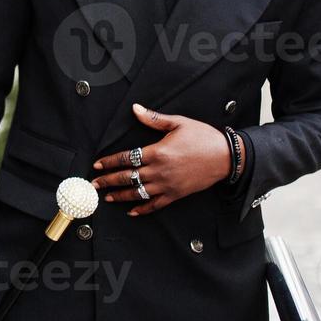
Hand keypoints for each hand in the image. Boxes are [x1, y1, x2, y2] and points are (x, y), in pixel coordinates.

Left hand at [90, 103, 233, 215]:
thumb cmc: (203, 137)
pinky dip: (143, 209)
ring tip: (107, 197)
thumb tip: (135, 109)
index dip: (110, 161)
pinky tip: (132, 211)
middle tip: (94, 184)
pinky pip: (155, 205)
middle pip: (127, 177)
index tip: (97, 164)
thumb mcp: (179, 123)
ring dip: (120, 195)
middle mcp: (159, 171)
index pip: (127, 157)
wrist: (226, 157)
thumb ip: (154, 119)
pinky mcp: (176, 195)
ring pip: (138, 193)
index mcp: (158, 152)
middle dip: (108, 180)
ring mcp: (167, 185)